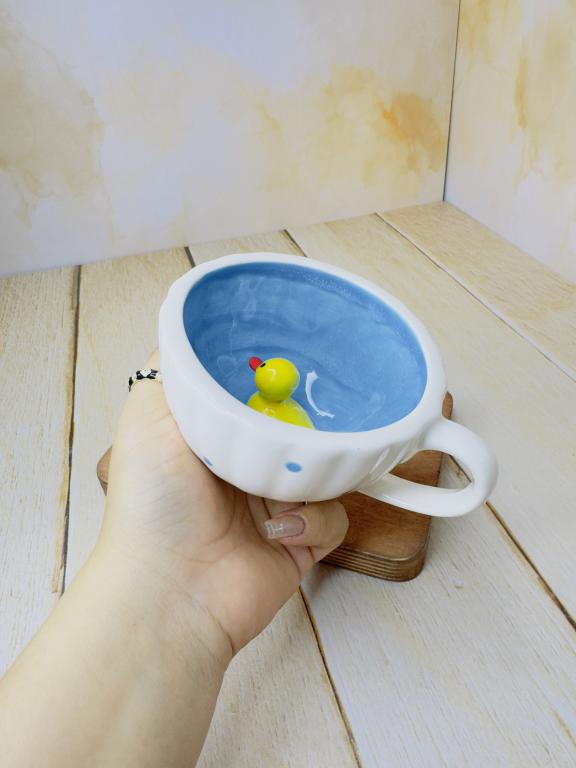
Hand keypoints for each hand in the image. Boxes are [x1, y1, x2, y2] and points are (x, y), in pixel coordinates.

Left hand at [100, 352, 347, 657]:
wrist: (170, 591)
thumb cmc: (152, 503)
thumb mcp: (149, 414)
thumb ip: (176, 368)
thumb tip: (199, 331)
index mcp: (213, 435)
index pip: (257, 392)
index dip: (276, 377)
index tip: (294, 359)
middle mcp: (245, 466)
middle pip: (299, 425)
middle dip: (307, 423)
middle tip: (302, 420)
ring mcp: (276, 503)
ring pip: (325, 466)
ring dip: (307, 475)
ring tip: (279, 490)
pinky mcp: (302, 540)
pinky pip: (335, 515)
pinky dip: (313, 520)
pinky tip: (279, 530)